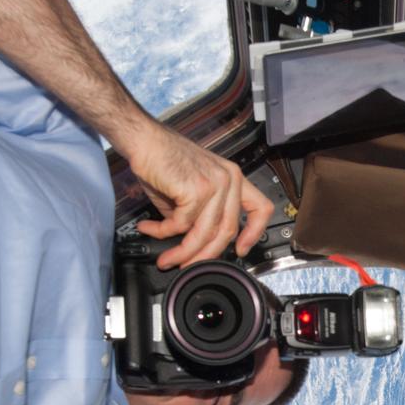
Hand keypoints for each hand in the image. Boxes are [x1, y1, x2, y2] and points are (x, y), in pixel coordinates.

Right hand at [125, 123, 274, 268]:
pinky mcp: (197, 189)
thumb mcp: (190, 190)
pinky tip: (150, 228)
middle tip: (187, 265)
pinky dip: (163, 231)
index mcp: (233, 178)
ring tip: (166, 258)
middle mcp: (229, 180)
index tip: (242, 250)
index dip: (254, 233)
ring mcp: (216, 184)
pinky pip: (182, 224)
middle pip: (227, 231)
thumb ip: (199, 215)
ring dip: (181, 252)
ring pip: (204, 233)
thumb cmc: (163, 160)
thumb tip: (195, 243)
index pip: (260, 208)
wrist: (143, 139)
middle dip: (205, 255)